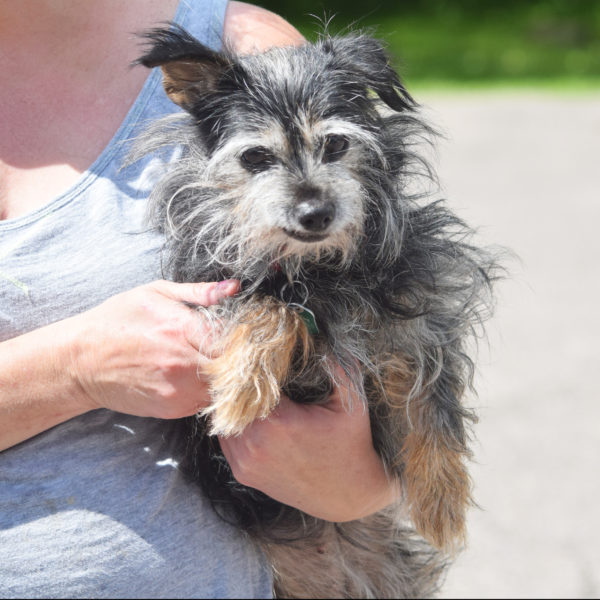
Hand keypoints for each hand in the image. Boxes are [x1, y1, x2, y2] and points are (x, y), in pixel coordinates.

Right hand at [69, 279, 238, 418]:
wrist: (81, 361)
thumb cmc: (117, 320)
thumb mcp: (155, 293)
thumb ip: (199, 292)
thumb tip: (233, 287)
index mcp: (181, 328)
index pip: (234, 338)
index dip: (245, 336)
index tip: (248, 333)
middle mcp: (182, 363)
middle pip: (234, 366)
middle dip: (240, 359)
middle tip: (240, 350)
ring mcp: (177, 390)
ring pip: (224, 388)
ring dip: (227, 377)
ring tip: (216, 362)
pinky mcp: (172, 409)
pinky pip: (205, 402)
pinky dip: (208, 391)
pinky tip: (198, 376)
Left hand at [219, 367, 399, 521]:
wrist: (349, 496)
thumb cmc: (352, 445)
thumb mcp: (353, 402)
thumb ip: (338, 365)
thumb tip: (319, 332)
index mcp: (278, 424)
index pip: (246, 382)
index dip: (252, 366)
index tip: (261, 355)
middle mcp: (254, 445)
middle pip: (229, 399)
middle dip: (240, 383)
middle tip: (253, 367)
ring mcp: (245, 462)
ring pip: (222, 418)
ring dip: (234, 404)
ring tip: (252, 391)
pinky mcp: (243, 474)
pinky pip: (226, 438)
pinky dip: (235, 424)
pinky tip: (253, 414)